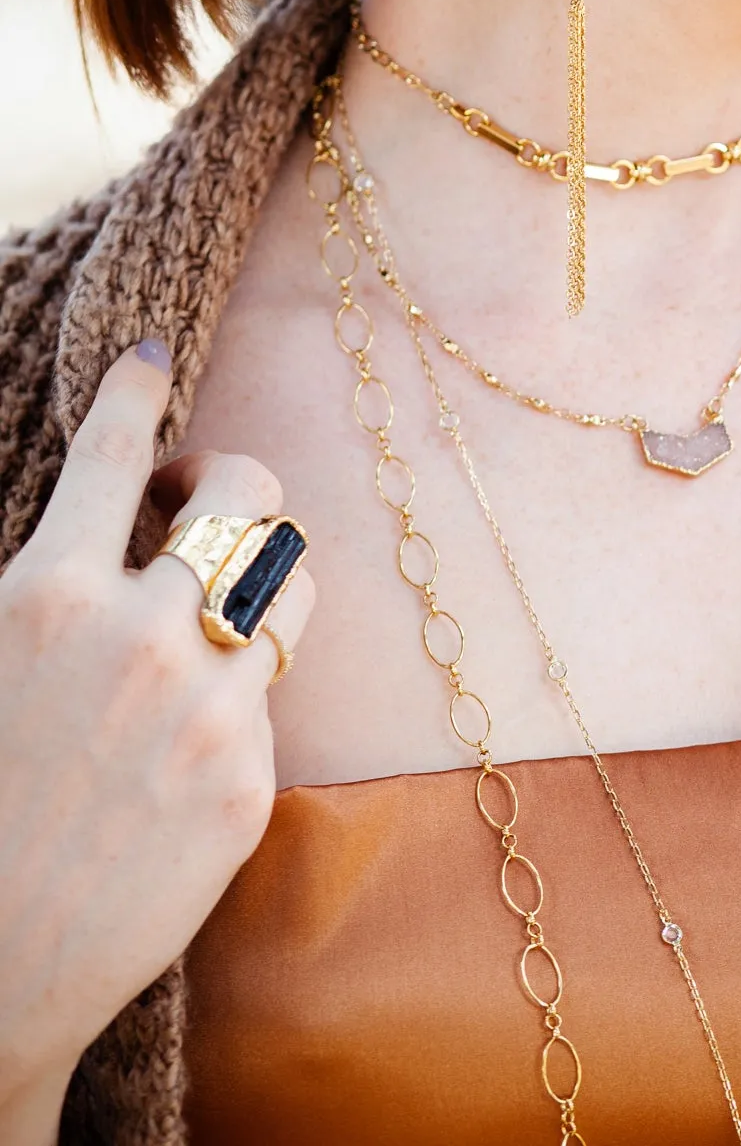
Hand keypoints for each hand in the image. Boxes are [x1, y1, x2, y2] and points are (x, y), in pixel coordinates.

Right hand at [0, 343, 314, 1136]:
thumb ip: (44, 589)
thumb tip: (94, 532)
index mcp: (44, 599)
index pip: (113, 454)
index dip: (136, 394)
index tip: (152, 362)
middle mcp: (140, 641)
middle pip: (247, 497)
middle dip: (227, 478)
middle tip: (195, 499)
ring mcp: (208, 714)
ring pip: (290, 582)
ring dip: (257, 572)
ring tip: (213, 599)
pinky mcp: (249, 785)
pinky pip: (271, 693)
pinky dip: (239, 687)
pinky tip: (189, 726)